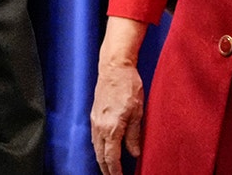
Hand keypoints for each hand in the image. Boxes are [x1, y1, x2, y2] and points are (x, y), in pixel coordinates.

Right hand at [90, 59, 143, 174]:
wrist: (114, 66)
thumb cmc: (128, 85)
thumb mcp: (137, 112)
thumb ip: (134, 135)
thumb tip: (134, 153)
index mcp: (111, 128)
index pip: (111, 157)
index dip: (116, 171)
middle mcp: (99, 126)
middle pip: (100, 155)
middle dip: (106, 169)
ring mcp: (94, 120)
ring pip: (96, 147)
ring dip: (102, 159)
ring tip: (109, 169)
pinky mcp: (94, 114)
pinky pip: (94, 137)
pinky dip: (99, 147)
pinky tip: (104, 149)